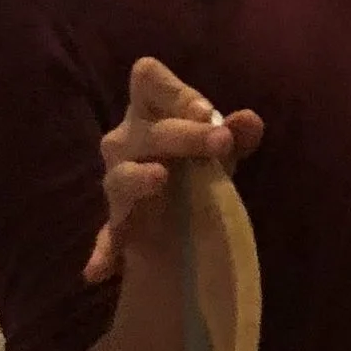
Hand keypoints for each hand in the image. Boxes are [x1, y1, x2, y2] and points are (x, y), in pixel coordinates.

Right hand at [85, 59, 262, 286]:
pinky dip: (104, 252)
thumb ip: (235, 134)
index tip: (203, 109)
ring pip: (121, 176)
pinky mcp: (118, 226)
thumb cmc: (197, 163)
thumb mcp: (219, 148)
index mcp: (149, 112)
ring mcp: (118, 183)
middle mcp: (126, 142)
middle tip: (222, 143)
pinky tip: (100, 271)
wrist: (179, 215)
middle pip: (146, 130)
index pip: (147, 79)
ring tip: (161, 179)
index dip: (172, 89)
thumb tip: (251, 120)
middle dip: (185, 134)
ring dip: (139, 178)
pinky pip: (107, 237)